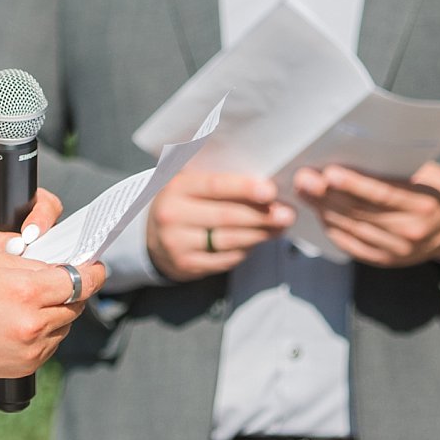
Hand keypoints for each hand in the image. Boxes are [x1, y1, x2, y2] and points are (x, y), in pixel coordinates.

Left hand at [0, 188, 64, 292]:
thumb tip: (16, 245)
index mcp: (10, 213)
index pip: (42, 203)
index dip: (43, 216)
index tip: (30, 233)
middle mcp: (24, 233)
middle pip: (57, 228)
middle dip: (54, 240)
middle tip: (37, 254)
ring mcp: (30, 256)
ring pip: (55, 254)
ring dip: (49, 263)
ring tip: (35, 273)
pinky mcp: (29, 279)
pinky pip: (44, 277)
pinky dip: (41, 282)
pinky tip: (31, 288)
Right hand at [0, 251, 104, 383]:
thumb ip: (35, 263)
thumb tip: (65, 267)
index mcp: (27, 292)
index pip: (81, 281)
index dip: (93, 271)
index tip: (96, 267)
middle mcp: (35, 324)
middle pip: (77, 304)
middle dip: (72, 291)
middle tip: (57, 281)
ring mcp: (32, 349)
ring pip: (65, 325)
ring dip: (58, 312)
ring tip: (30, 303)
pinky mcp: (27, 367)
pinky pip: (51, 344)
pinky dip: (45, 332)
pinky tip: (21, 323)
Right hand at [145, 171, 294, 281]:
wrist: (152, 235)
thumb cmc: (182, 201)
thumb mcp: (188, 180)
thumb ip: (215, 173)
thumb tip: (261, 172)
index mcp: (176, 187)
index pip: (215, 186)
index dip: (245, 189)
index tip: (271, 191)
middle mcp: (173, 216)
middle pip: (227, 216)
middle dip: (262, 215)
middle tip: (287, 213)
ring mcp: (178, 244)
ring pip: (229, 240)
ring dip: (260, 234)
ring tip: (280, 227)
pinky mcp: (187, 266)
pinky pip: (226, 259)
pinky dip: (246, 250)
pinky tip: (259, 241)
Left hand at [295, 161, 439, 267]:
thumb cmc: (437, 191)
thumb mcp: (429, 172)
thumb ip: (397, 167)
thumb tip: (355, 153)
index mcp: (423, 204)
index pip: (383, 194)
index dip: (354, 184)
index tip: (328, 172)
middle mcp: (410, 231)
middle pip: (361, 212)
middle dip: (328, 195)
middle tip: (304, 179)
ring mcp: (397, 251)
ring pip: (352, 228)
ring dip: (324, 210)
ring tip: (305, 192)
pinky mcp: (385, 261)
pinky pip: (351, 245)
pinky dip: (333, 228)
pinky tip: (320, 213)